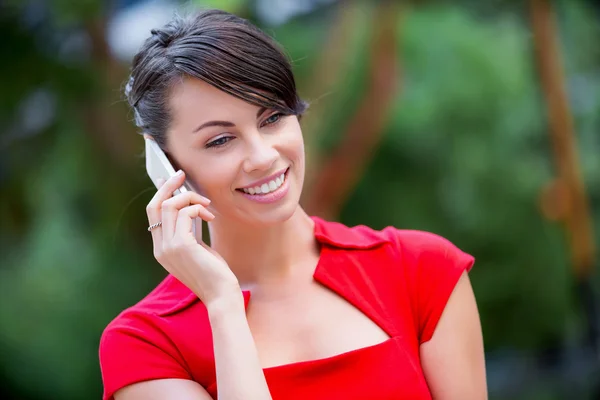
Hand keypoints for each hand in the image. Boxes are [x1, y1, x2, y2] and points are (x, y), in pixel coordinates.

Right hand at [146, 170, 240, 305]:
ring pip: (170, 205)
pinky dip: (198, 208)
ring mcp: (168, 247)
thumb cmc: (214, 272)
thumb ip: (188, 230)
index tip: (171, 179)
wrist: (221, 295)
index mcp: (161, 248)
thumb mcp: (196, 247)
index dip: (161, 193)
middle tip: (182, 174)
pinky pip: (185, 213)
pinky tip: (210, 217)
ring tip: (207, 206)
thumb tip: (188, 206)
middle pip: (155, 205)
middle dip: (169, 186)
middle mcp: (160, 248)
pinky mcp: (181, 246)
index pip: (152, 213)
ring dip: (191, 198)